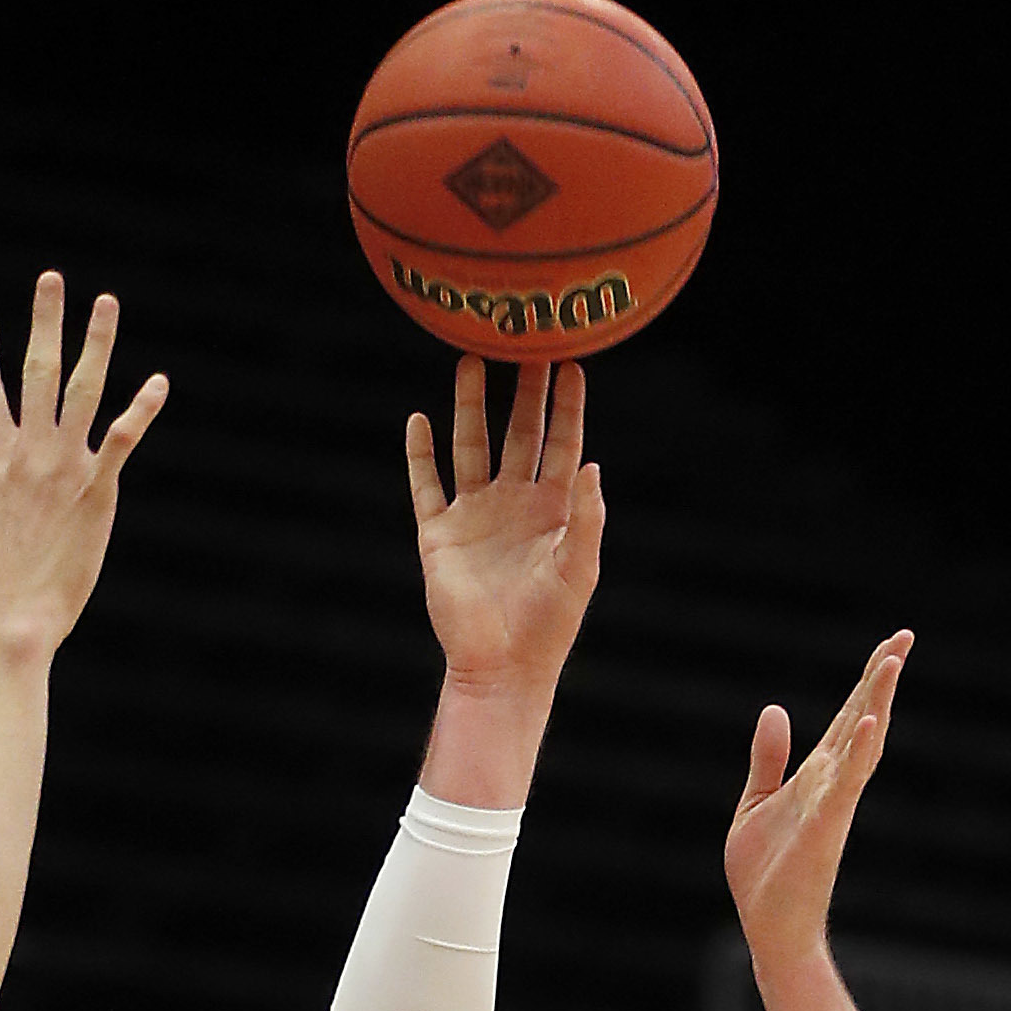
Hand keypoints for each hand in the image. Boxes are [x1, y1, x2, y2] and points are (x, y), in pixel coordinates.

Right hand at [0, 275, 166, 653]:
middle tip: (51, 278)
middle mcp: (29, 453)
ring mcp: (66, 469)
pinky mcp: (99, 492)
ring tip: (106, 302)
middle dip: (44, 321)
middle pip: (38, 371)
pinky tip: (158, 381)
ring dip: (97, 343)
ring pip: (84, 390)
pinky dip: (143, 409)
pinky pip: (124, 439)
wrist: (10, 624)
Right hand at [407, 356, 603, 705]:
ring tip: (469, 361)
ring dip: (470, 407)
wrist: (500, 669)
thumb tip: (591, 464)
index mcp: (553, 510)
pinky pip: (426, 485)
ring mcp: (475, 516)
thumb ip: (587, 517)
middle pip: (518, 432)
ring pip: (471, 447)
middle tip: (523, 341)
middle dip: (521, 390)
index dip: (567, 405)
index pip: (561, 443)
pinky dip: (420, 454)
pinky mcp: (439, 535)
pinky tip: (419, 420)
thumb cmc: (547, 626)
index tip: (572, 362)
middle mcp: (513, 504)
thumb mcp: (579, 569)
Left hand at [725, 633, 910, 972]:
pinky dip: (860, 753)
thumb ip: (768, 758)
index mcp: (817, 774)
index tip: (892, 644)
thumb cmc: (765, 875)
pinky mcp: (825, 827)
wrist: (768, 929)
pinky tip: (871, 724)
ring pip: (862, 743)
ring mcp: (833, 803)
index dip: (868, 679)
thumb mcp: (756, 802)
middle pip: (863, 718)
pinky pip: (846, 784)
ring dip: (878, 702)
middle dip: (882, 677)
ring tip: (893, 661)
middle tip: (906, 635)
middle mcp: (832, 782)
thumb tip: (776, 709)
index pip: (849, 716)